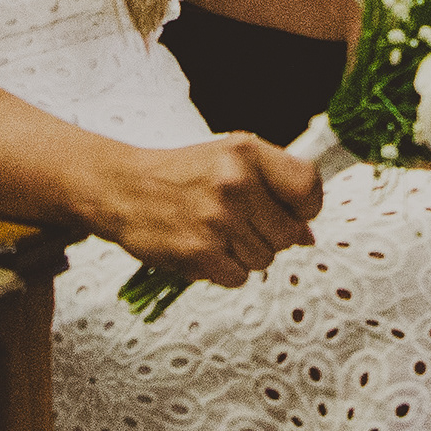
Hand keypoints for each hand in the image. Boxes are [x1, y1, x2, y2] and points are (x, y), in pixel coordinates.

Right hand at [91, 136, 322, 286]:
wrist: (122, 188)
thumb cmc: (179, 174)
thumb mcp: (228, 160)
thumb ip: (273, 188)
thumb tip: (307, 234)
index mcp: (247, 153)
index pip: (308, 185)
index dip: (306, 207)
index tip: (292, 212)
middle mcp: (235, 183)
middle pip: (289, 233)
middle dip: (270, 236)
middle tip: (239, 224)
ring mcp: (217, 219)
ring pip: (264, 259)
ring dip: (244, 254)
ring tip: (215, 232)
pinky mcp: (199, 252)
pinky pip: (238, 277)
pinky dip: (224, 270)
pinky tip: (203, 247)